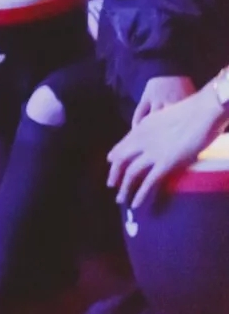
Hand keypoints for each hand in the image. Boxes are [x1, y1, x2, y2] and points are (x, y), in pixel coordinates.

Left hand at [107, 85, 224, 206]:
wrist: (203, 110)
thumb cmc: (192, 110)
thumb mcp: (166, 116)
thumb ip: (157, 127)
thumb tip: (159, 135)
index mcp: (142, 127)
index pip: (123, 144)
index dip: (115, 155)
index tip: (110, 162)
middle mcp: (142, 139)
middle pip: (121, 159)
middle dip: (114, 173)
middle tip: (111, 184)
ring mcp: (153, 151)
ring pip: (131, 173)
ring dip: (124, 188)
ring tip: (120, 199)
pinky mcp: (166, 163)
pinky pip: (148, 182)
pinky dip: (140, 195)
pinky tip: (136, 204)